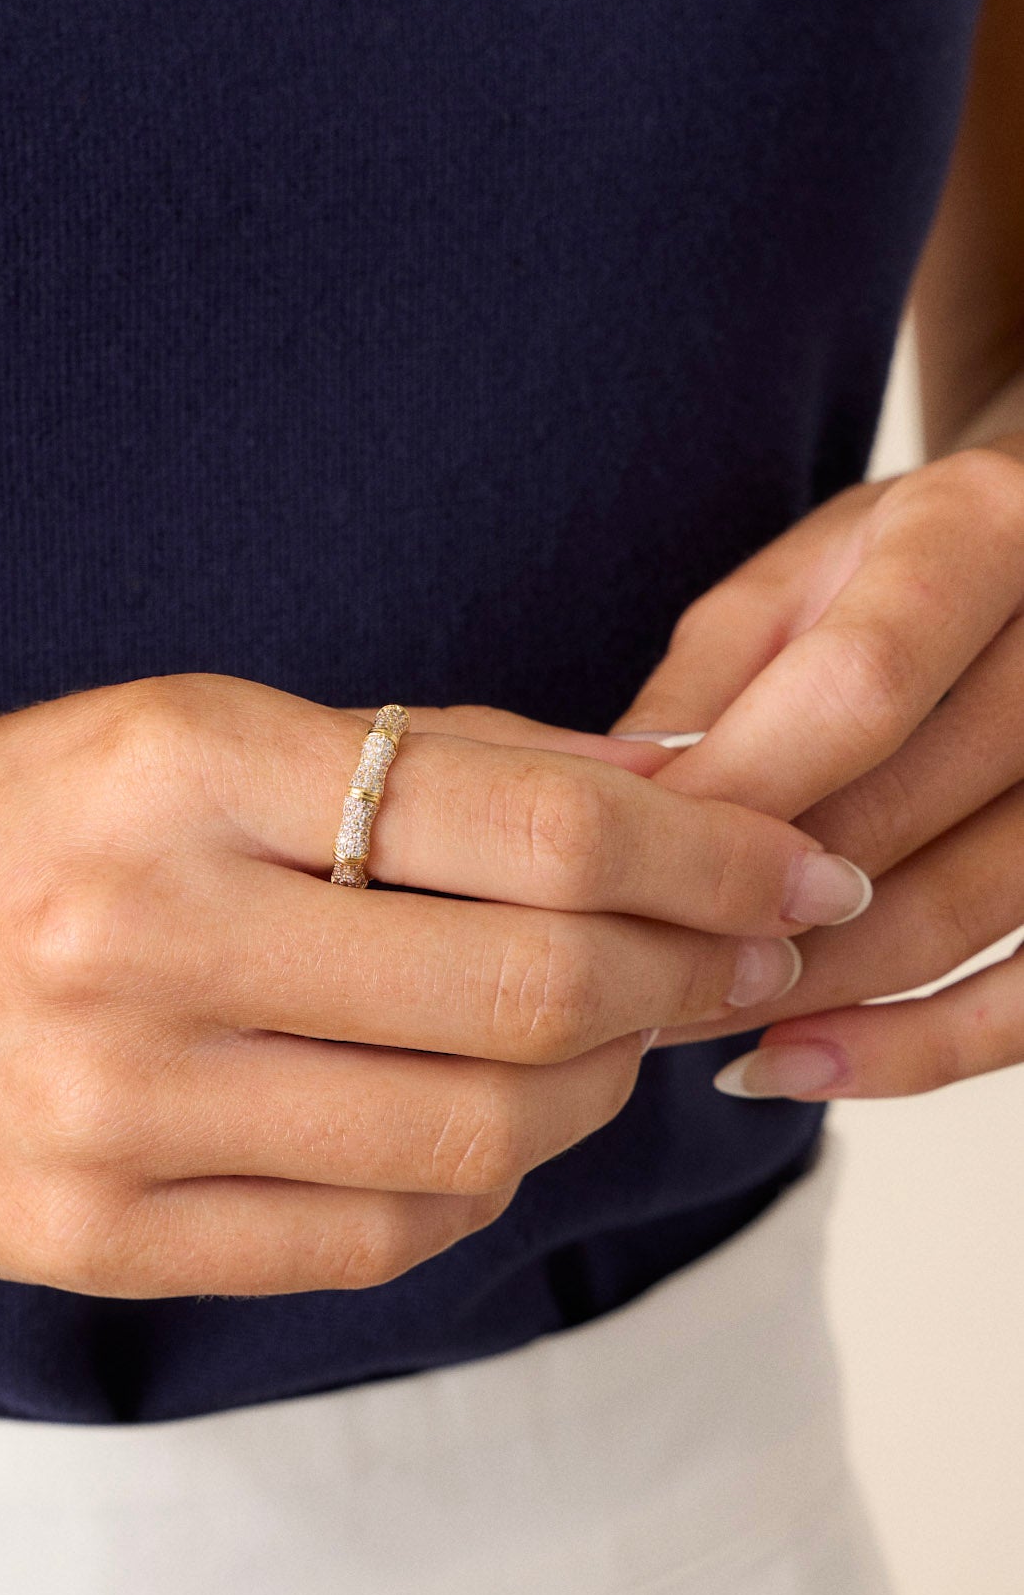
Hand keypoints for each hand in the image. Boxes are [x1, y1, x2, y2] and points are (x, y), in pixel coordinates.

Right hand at [0, 674, 856, 1294]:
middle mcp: (143, 938)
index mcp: (174, 766)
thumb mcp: (177, 729)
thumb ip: (414, 764)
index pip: (521, 823)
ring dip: (591, 1087)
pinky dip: (473, 1186)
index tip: (797, 871)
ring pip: (474, 1139)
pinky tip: (476, 1122)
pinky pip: (373, 1242)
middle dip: (684, 978)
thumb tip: (656, 799)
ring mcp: (114, 1110)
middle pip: (528, 993)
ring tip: (603, 1036)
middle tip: (739, 960)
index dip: (705, 856)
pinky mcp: (95, 1240)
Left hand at [612, 440, 1023, 1099]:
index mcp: (984, 530)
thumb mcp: (792, 583)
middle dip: (743, 910)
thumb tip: (609, 815)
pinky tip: (794, 1064)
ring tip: (679, 1023)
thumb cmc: (900, 567)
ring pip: (955, 919)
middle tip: (619, 975)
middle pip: (902, 815)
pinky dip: (911, 1051)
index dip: (733, 798)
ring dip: (803, 993)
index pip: (859, 687)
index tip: (621, 871)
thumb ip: (709, 690)